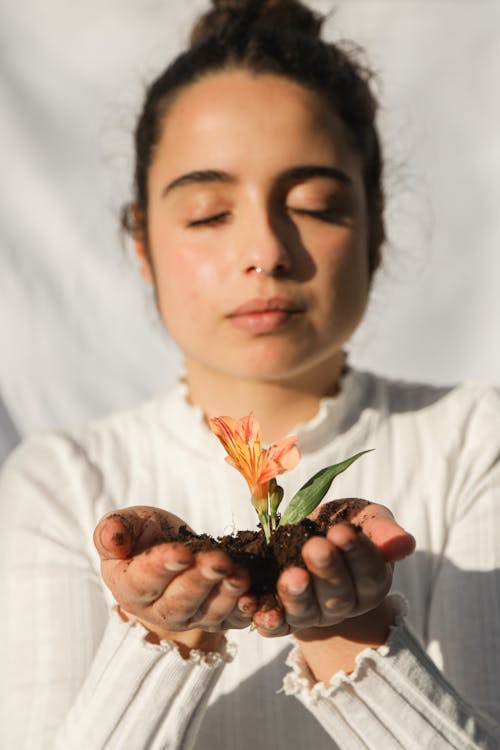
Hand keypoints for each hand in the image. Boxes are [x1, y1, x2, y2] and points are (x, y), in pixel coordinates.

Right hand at [94, 506, 257, 650]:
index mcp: (130, 588)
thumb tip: (111, 539)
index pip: (144, 582)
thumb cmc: (144, 536)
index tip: (182, 552)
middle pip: (179, 603)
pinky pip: (233, 619)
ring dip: (226, 595)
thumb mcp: (127, 524)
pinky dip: (245, 611)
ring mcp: (192, 617)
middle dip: (200, 581)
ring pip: (208, 613)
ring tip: (240, 574)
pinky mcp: (219, 617)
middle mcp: (159, 611)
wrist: (171, 548)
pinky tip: (255, 598)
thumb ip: (114, 530)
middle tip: (218, 561)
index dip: (162, 567)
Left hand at [251, 499, 414, 636]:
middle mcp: (344, 605)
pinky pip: (276, 626)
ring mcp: (313, 615)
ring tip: (290, 575)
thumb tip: (404, 544)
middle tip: (314, 547)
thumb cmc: (342, 524)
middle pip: (339, 595)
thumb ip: (381, 529)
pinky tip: (257, 610)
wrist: (307, 539)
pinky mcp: (283, 620)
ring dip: (297, 595)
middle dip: (326, 571)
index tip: (341, 532)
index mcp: (371, 581)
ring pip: (308, 611)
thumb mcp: (364, 517)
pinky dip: (267, 619)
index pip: (369, 571)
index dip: (357, 553)